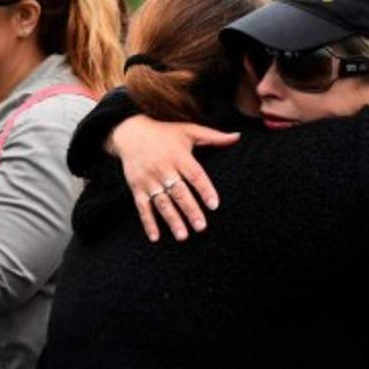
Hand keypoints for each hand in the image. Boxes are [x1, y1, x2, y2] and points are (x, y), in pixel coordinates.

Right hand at [109, 115, 238, 241]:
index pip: (194, 175)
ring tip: (183, 236)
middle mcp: (163, 168)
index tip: (214, 205)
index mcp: (179, 156)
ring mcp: (149, 179)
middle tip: (201, 227)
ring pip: (162, 202)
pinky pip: (142, 207)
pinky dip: (148, 223)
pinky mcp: (136, 187)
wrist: (130, 132)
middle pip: (179, 192)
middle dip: (190, 210)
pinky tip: (156, 237)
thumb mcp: (188, 130)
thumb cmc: (165, 133)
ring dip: (172, 220)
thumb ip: (213, 137)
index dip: (205, 189)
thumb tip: (238, 136)